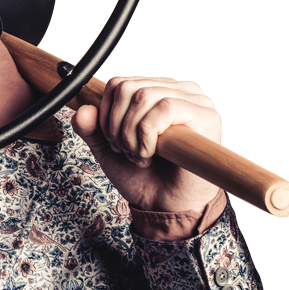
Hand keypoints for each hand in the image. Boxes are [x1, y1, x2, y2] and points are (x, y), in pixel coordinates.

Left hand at [71, 77, 220, 215]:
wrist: (166, 206)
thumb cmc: (143, 177)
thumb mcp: (108, 149)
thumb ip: (91, 129)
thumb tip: (83, 110)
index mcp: (156, 92)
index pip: (119, 84)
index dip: (106, 115)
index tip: (115, 143)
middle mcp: (177, 91)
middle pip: (128, 88)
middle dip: (117, 127)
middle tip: (128, 152)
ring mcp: (194, 101)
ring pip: (144, 96)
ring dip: (132, 134)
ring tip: (141, 156)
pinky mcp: (206, 115)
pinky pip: (165, 108)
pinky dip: (148, 135)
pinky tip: (152, 154)